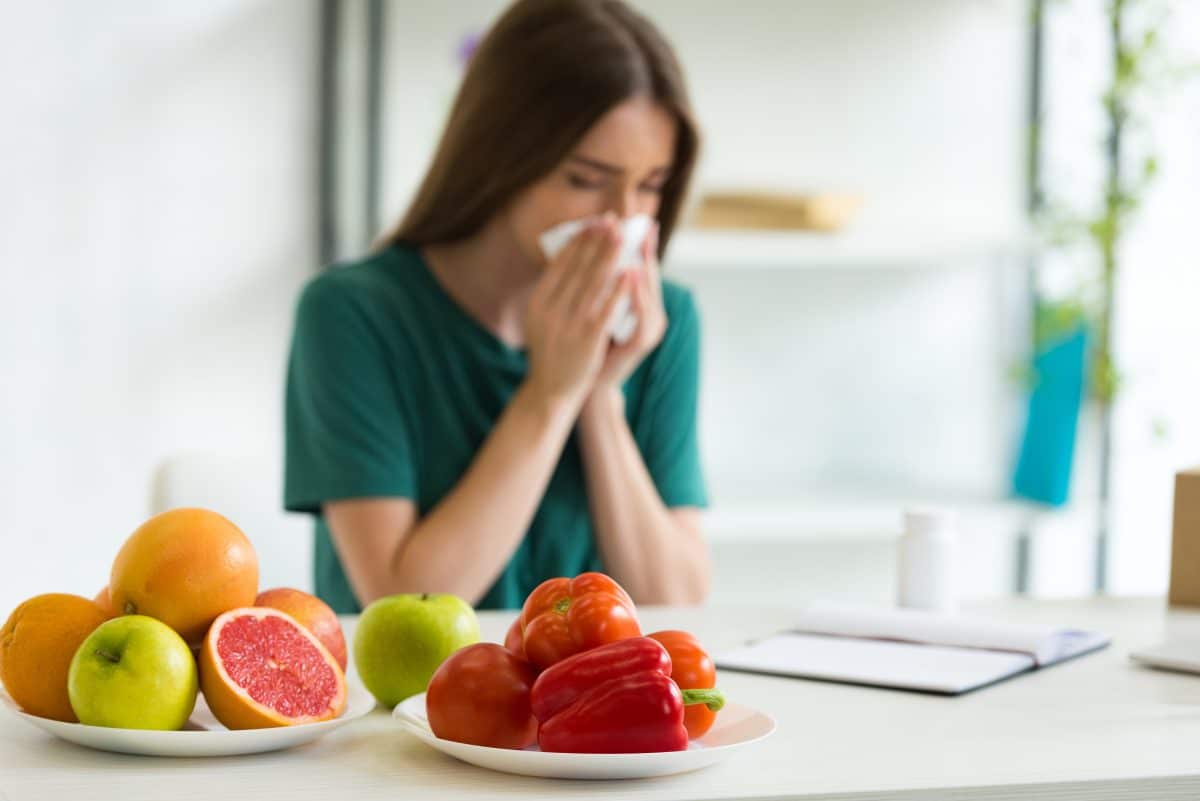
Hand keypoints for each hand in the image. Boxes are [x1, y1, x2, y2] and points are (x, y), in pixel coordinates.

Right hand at [523, 213, 631, 412]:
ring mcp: (569, 324)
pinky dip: (619, 288)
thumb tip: (566, 258)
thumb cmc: (550, 351)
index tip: (594, 223)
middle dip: (598, 241)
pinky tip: (631, 272)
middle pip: (579, 268)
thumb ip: (552, 293)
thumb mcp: (540, 319)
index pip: (560, 263)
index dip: (579, 240)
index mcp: (538, 301)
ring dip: (610, 255)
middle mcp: (551, 310)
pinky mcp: (588, 339)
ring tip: (624, 236)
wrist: (551, 390)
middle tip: (613, 221)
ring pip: (594, 282)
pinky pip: (607, 308)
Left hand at [590, 220, 666, 393]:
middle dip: (643, 248)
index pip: (640, 266)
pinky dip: (637, 293)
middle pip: (649, 274)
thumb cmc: (589, 343)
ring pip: (649, 291)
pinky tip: (630, 274)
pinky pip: (642, 313)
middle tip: (639, 222)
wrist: (588, 383)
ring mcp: (649, 327)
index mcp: (640, 304)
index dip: (637, 243)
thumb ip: (598, 284)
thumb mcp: (594, 308)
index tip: (631, 219)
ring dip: (643, 265)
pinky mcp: (643, 341)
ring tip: (637, 241)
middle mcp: (651, 313)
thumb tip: (590, 249)